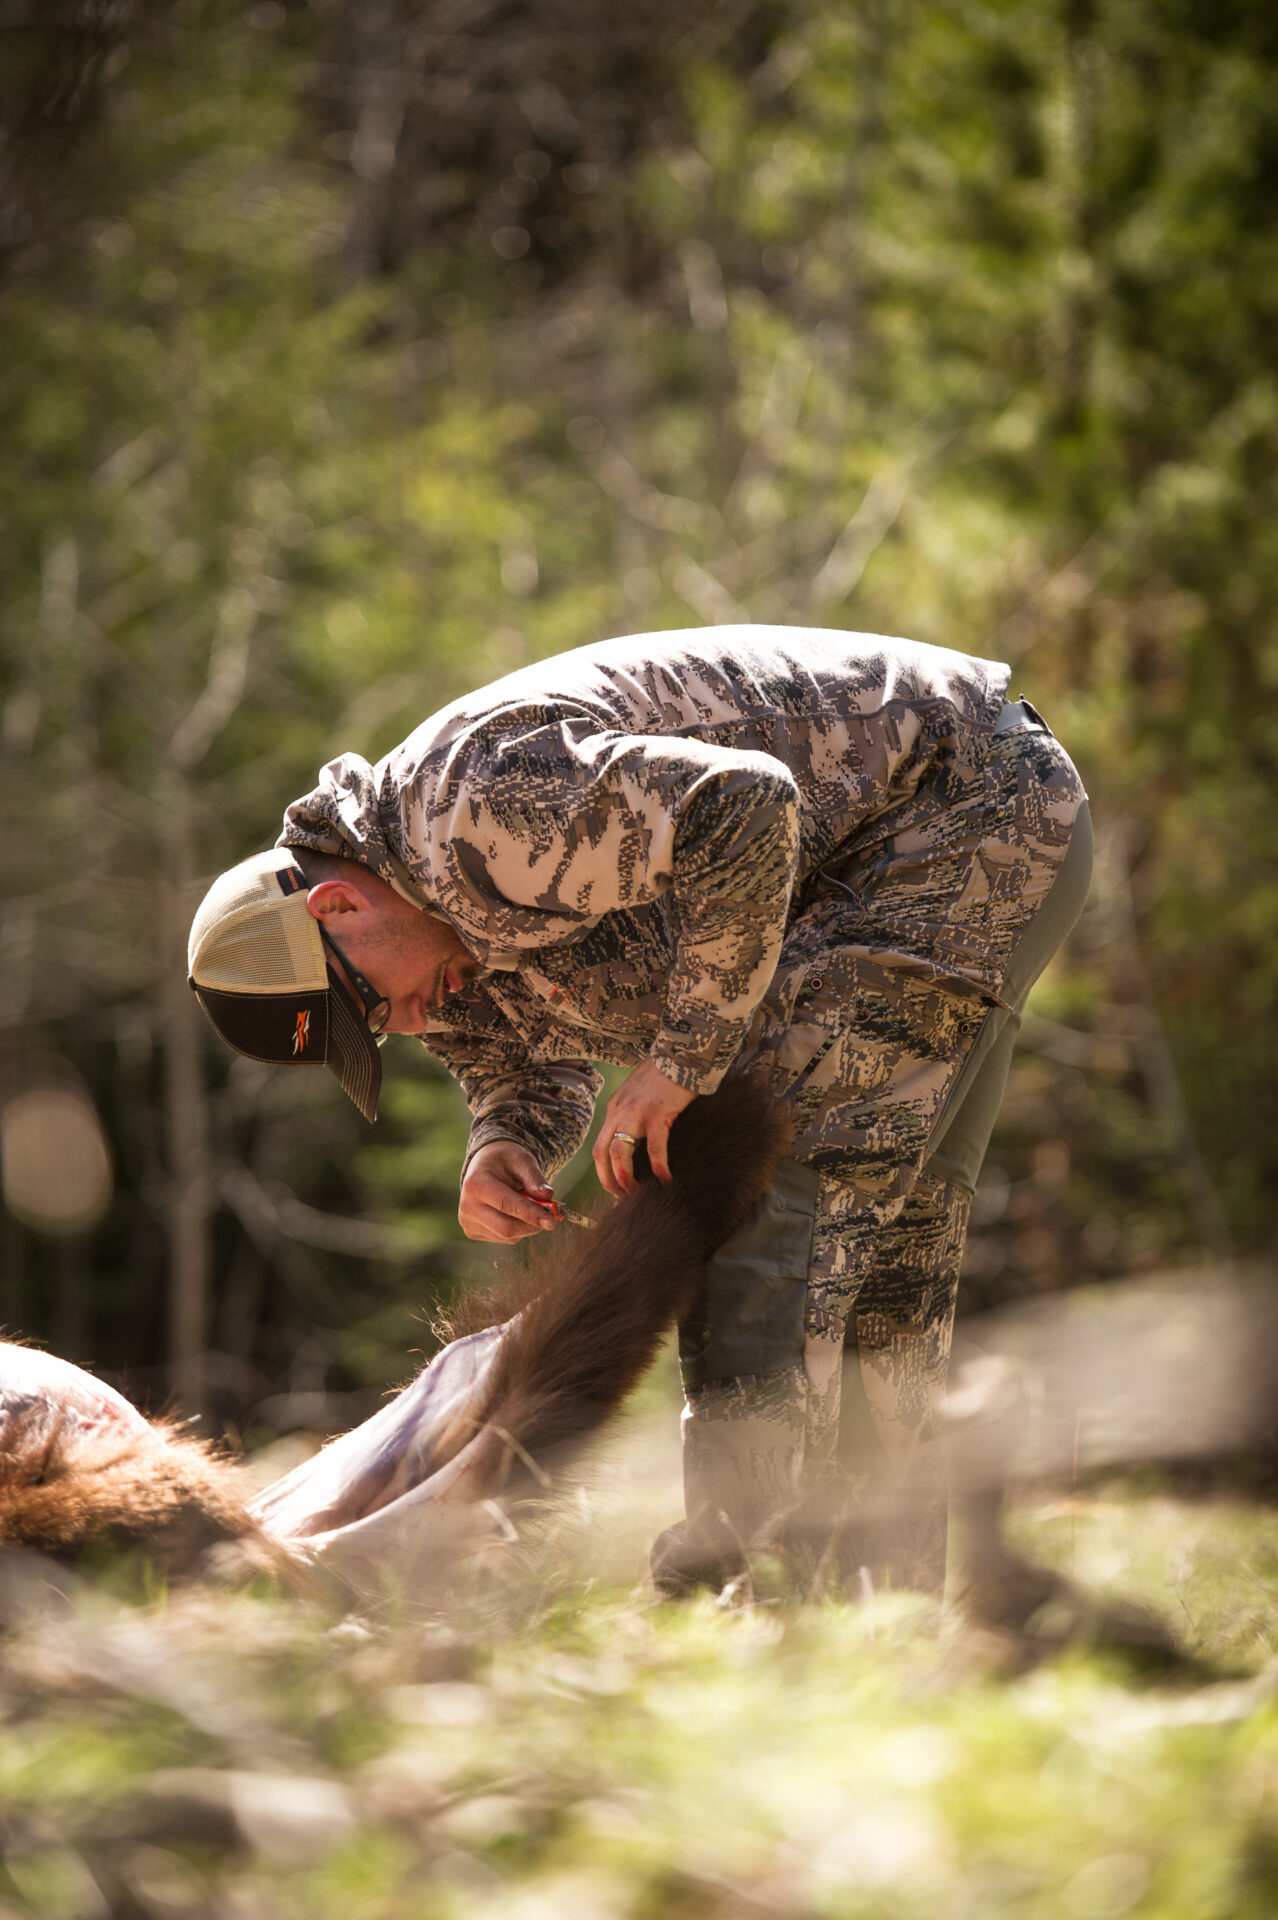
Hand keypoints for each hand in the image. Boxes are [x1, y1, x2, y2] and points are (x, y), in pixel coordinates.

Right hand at [459, 1140, 556, 1242]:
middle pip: (506, 1227)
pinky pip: (503, 1238)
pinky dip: (517, 1230)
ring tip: (529, 1207)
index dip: (530, 1214)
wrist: (484, 1165)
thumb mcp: (522, 1160)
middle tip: (550, 1218)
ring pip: (507, 1236)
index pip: (506, 1205)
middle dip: (532, 1225)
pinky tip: (514, 1213)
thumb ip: (535, 1178)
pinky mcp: (472, 1232)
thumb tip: (547, 1196)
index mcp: (476, 1183)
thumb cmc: (505, 1161)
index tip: (551, 1221)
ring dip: (526, 1226)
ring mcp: (467, 1221)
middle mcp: (467, 1205)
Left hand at [593, 1057, 696, 1195]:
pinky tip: (666, 1180)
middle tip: (620, 1198)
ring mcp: (637, 1113)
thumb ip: (633, 1114)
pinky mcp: (658, 1113)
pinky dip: (658, 1167)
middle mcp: (619, 1112)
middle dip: (608, 1180)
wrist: (680, 1053)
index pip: (600, 1145)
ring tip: (636, 1194)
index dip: (603, 1170)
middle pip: (601, 1153)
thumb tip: (638, 1138)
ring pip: (620, 1153)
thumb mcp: (639, 1094)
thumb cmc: (664, 1075)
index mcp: (614, 1109)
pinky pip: (654, 1148)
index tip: (614, 1188)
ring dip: (625, 1178)